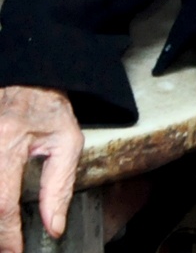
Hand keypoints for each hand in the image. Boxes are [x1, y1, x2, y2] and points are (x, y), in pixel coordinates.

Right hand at [0, 86, 79, 252]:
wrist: (28, 81)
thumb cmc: (49, 109)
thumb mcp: (67, 141)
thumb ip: (60, 185)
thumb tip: (55, 225)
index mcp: (9, 142)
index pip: (3, 202)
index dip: (8, 233)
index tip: (14, 251)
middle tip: (8, 246)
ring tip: (5, 231)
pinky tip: (1, 212)